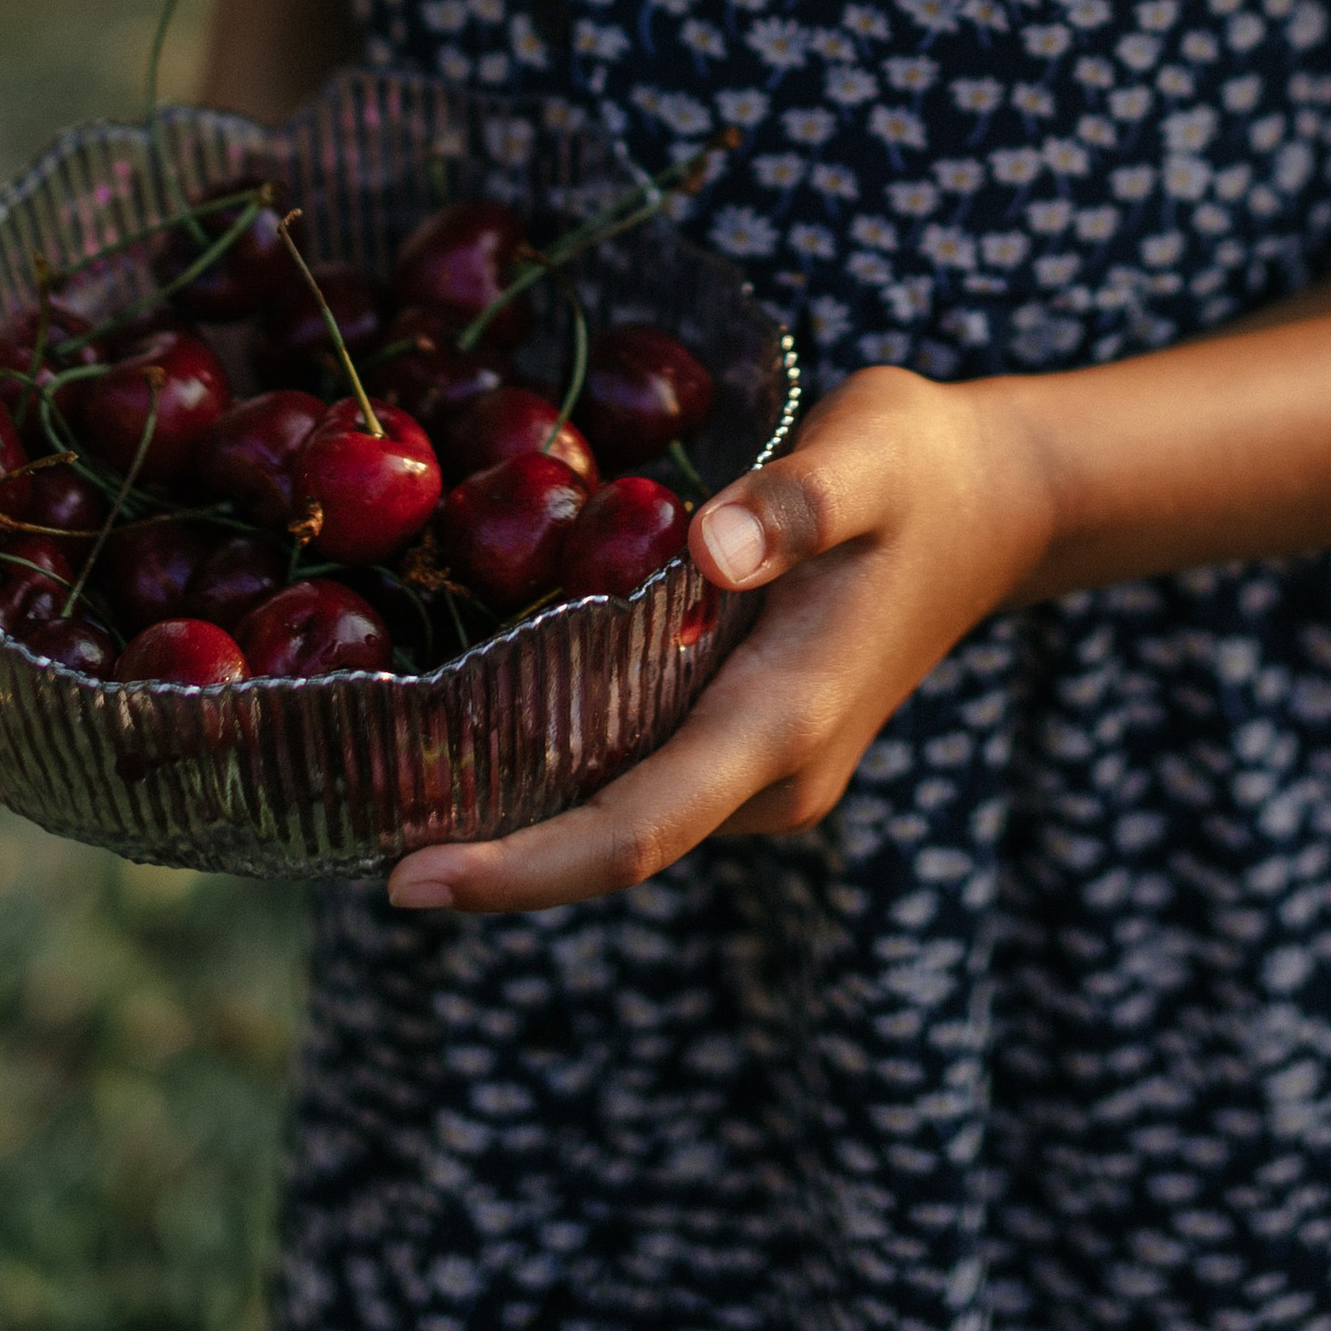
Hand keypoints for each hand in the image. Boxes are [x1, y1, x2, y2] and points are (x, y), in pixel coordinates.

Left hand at [386, 364, 1052, 913]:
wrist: (996, 504)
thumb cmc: (923, 465)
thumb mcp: (873, 449)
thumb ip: (800, 499)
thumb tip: (714, 545)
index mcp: (787, 719)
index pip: (639, 829)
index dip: (523, 868)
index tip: (409, 881)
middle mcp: (771, 775)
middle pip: (609, 843)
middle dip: (485, 852)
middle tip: (334, 820)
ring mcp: (763, 773)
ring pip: (619, 816)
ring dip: (512, 815)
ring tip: (371, 783)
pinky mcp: (748, 747)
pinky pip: (638, 778)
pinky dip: (555, 769)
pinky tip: (471, 728)